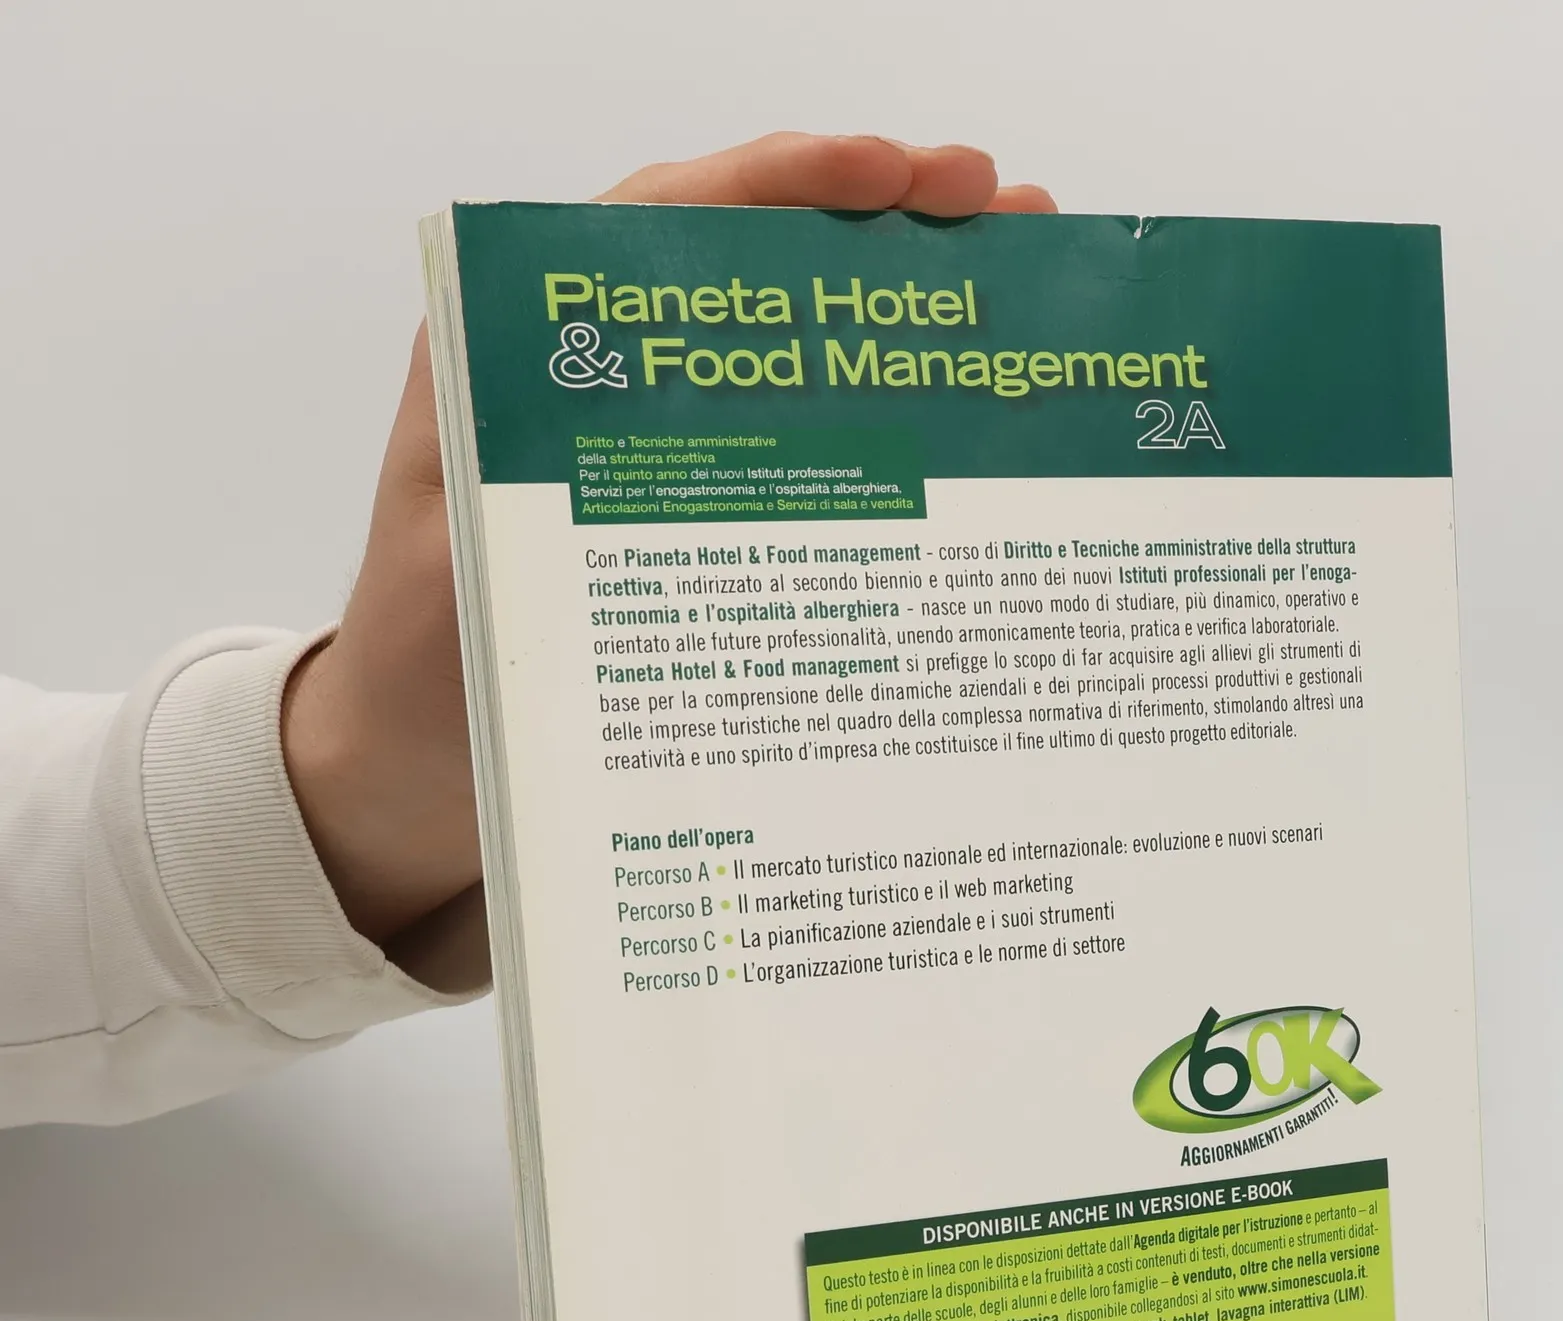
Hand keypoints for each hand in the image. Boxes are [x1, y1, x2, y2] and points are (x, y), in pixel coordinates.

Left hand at [282, 134, 1055, 964]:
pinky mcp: (690, 501)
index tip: (902, 177)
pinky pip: (794, 430)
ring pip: (785, 335)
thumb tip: (611, 440)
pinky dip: (877, 408)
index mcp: (523, 352)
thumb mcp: (458, 584)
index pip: (669, 219)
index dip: (790, 182)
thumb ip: (511, 507)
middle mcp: (594, 372)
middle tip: (1004, 211)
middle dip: (881, 218)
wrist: (417, 768)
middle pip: (751, 256)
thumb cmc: (425, 676)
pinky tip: (959, 414)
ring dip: (896, 300)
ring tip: (1011, 279)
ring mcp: (652, 437)